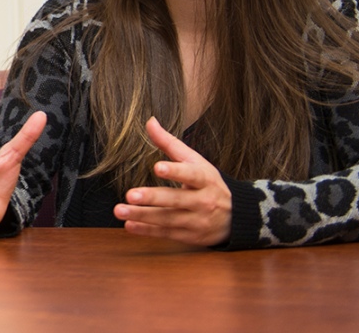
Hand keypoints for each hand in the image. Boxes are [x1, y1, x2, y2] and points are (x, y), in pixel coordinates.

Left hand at [113, 117, 231, 246]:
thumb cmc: (209, 184)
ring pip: (168, 219)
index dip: (175, 171)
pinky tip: (130, 225)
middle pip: (177, 199)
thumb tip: (150, 121)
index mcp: (205, 179)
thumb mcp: (195, 162)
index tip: (158, 167)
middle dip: (153, 198)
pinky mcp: (190, 236)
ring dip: (143, 215)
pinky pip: (166, 233)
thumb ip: (170, 144)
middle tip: (130, 194)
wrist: (238, 216)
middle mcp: (203, 201)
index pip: (191, 174)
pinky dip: (147, 230)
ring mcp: (197, 220)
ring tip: (120, 210)